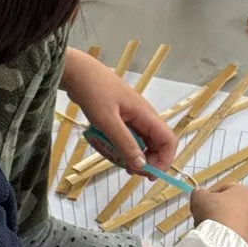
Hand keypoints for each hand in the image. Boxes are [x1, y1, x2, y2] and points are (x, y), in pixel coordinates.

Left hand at [61, 48, 177, 173]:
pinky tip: (112, 151)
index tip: (148, 174)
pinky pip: (130, 138)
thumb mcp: (108, 121)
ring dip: (135, 156)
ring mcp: (133, 118)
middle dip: (148, 161)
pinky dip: (124, 148)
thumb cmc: (94, 93)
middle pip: (158, 145)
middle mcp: (144, 117)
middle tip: (130, 171)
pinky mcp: (122, 119)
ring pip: (143, 143)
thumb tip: (141, 166)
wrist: (78, 72)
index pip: (169, 141)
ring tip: (120, 163)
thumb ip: (125, 143)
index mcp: (146, 115)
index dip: (164, 160)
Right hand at [190, 184, 247, 246]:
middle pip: (235, 208)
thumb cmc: (214, 216)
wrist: (227, 246)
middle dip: (222, 214)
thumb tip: (201, 193)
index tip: (203, 207)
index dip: (212, 197)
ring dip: (230, 228)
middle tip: (208, 222)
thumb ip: (199, 193)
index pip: (226, 190)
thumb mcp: (199, 200)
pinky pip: (244, 240)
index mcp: (244, 192)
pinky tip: (225, 246)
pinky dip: (235, 242)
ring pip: (241, 225)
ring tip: (216, 237)